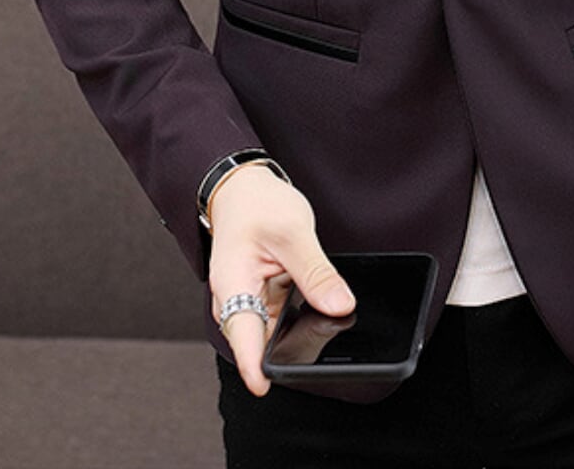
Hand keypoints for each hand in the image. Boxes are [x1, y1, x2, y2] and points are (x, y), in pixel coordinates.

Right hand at [208, 164, 355, 395]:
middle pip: (263, 343)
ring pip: (278, 335)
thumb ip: (316, 272)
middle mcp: (237, 302)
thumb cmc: (257, 205)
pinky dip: (304, 317)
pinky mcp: (267, 301)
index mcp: (232, 286)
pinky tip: (322, 306)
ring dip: (301, 332)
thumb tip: (341, 306)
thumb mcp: (293, 232)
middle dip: (292, 348)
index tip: (270, 383)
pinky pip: (286, 320)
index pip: (242, 336)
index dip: (256, 365)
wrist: (244, 190)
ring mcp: (252, 304)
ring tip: (326, 310)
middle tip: (326, 331)